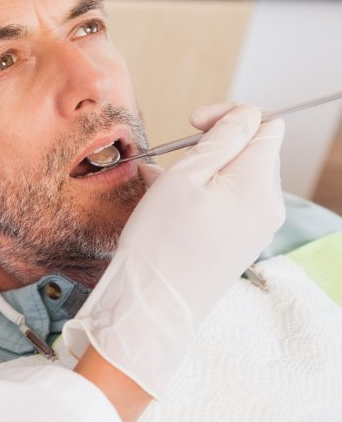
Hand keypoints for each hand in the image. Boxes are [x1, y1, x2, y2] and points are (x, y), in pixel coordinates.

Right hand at [63, 104, 284, 398]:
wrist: (154, 305)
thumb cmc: (161, 242)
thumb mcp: (184, 177)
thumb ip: (221, 139)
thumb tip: (245, 116)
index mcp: (258, 182)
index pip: (264, 124)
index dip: (228, 116)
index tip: (192, 125)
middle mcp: (268, 205)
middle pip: (253, 151)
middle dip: (214, 145)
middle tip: (173, 158)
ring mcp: (258, 227)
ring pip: (237, 178)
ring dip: (203, 171)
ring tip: (160, 183)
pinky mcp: (242, 243)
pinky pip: (230, 204)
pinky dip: (204, 194)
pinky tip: (168, 203)